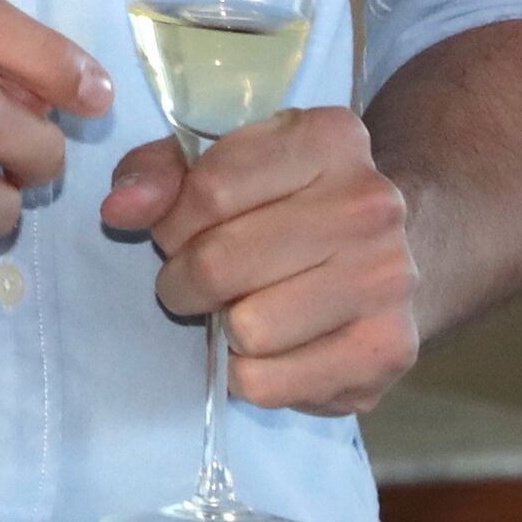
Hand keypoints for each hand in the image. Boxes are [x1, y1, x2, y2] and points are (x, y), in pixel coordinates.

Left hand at [100, 106, 420, 415]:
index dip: (172, 222)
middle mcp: (370, 205)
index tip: (179, 232)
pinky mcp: (386, 350)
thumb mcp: (225, 163)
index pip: (209, 190)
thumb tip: (119, 209)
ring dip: (222, 328)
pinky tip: (272, 346)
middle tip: (197, 281)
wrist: (402, 250)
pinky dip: (249, 375)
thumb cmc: (290, 203)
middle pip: (221, 262)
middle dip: (186, 279)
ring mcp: (387, 279)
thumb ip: (160, 174)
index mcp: (328, 138)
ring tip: (239, 309)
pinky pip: (269, 383)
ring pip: (246, 329)